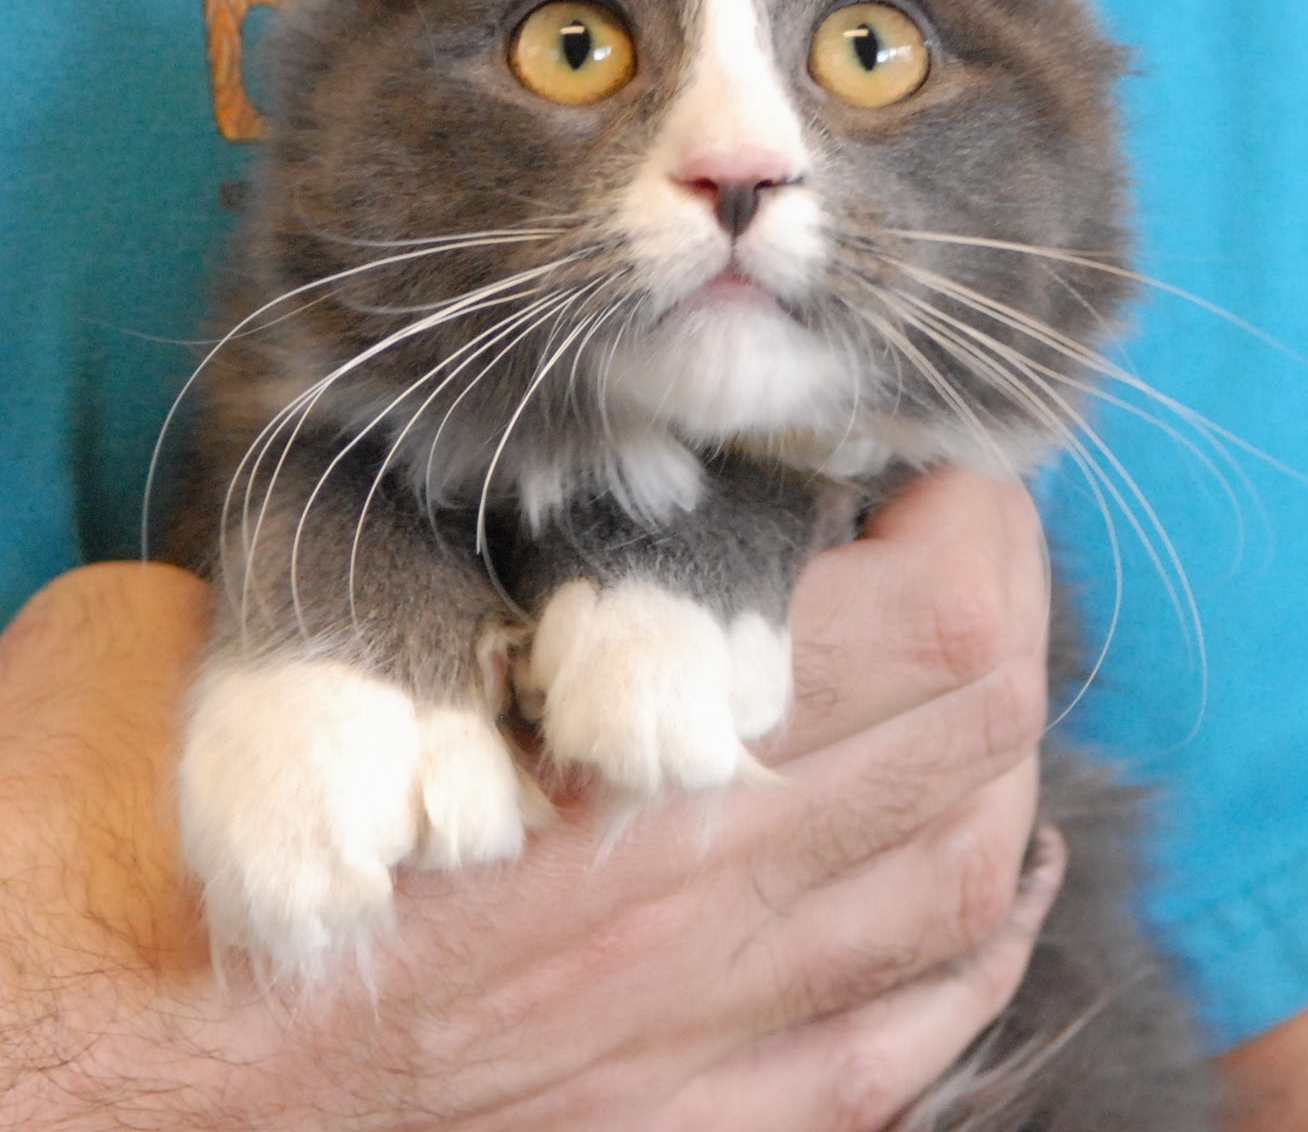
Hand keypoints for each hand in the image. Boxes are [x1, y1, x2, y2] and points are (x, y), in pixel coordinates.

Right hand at [0, 469, 1054, 1131]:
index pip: (921, 629)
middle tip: (934, 531)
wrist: (62, 1115)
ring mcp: (706, 1057)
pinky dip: (972, 938)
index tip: (900, 460)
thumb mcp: (240, 646)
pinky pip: (906, 1042)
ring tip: (961, 669)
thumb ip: (399, 555)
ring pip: (965, 888)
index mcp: (615, 779)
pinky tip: (979, 871)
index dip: (954, 523)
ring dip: (995, 758)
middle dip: (991, 607)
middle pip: (975, 746)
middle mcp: (702, 925)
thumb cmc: (113, 877)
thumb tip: (483, 510)